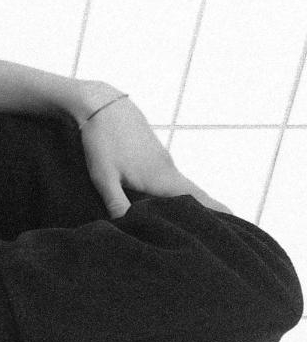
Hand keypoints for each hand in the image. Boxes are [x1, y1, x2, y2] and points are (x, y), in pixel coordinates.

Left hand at [76, 91, 224, 216]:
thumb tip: (127, 229)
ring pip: (185, 190)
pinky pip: (174, 183)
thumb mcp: (104, 177)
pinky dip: (180, 196)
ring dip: (195, 206)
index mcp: (163, 179)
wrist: (104, 107)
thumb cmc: (103, 142)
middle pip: (197, 198)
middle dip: (211, 215)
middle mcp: (170, 172)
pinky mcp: (156, 160)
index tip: (238, 227)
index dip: (219, 214)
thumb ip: (116, 203)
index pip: (199, 201)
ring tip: (203, 226)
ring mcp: (165, 164)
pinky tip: (175, 206)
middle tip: (227, 234)